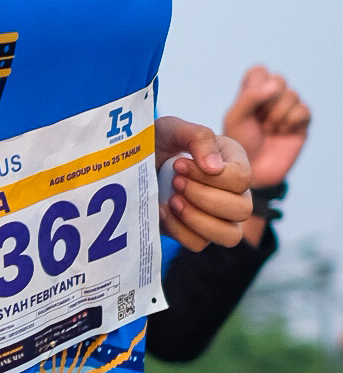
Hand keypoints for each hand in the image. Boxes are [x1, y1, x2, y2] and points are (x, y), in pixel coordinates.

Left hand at [156, 117, 251, 252]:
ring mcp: (217, 217)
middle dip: (204, 197)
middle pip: (242, 210)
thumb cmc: (157, 142)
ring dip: (197, 218)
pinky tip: (163, 211)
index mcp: (234, 162)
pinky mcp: (195, 233)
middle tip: (175, 181)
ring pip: (229, 235)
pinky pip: (199, 244)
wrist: (130, 164)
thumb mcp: (172, 128)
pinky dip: (179, 230)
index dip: (210, 176)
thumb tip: (215, 168)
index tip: (179, 164)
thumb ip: (198, 137)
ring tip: (172, 199)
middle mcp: (233, 192)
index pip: (242, 179)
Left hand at [219, 65, 309, 191]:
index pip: (259, 71)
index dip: (256, 85)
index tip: (248, 105)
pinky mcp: (301, 123)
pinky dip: (290, 121)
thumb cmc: (238, 145)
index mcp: (251, 93)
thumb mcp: (235, 118)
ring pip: (292, 94)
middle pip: (278, 80)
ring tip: (268, 130)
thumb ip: (250, 97)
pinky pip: (303, 109)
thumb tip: (274, 85)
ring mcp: (287, 109)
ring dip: (277, 115)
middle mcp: (271, 98)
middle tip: (258, 121)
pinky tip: (281, 133)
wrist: (252, 172)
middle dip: (267, 102)